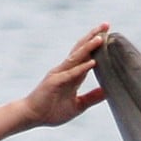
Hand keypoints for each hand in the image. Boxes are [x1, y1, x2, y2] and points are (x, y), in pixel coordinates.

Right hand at [0, 22, 108, 140]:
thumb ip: (92, 97)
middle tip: (106, 24)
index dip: (97, 44)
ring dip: (88, 47)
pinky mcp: (54, 82)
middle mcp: (66, 70)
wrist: (31, 116)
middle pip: (81, 50)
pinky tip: (92, 63)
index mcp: (72, 74)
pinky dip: (81, 68)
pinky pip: (70, 74)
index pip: (87, 55)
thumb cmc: (52, 111)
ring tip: (100, 37)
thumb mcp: (78, 105)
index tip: (108, 33)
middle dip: (93, 36)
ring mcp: (59, 74)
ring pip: (76, 57)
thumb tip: (109, 91)